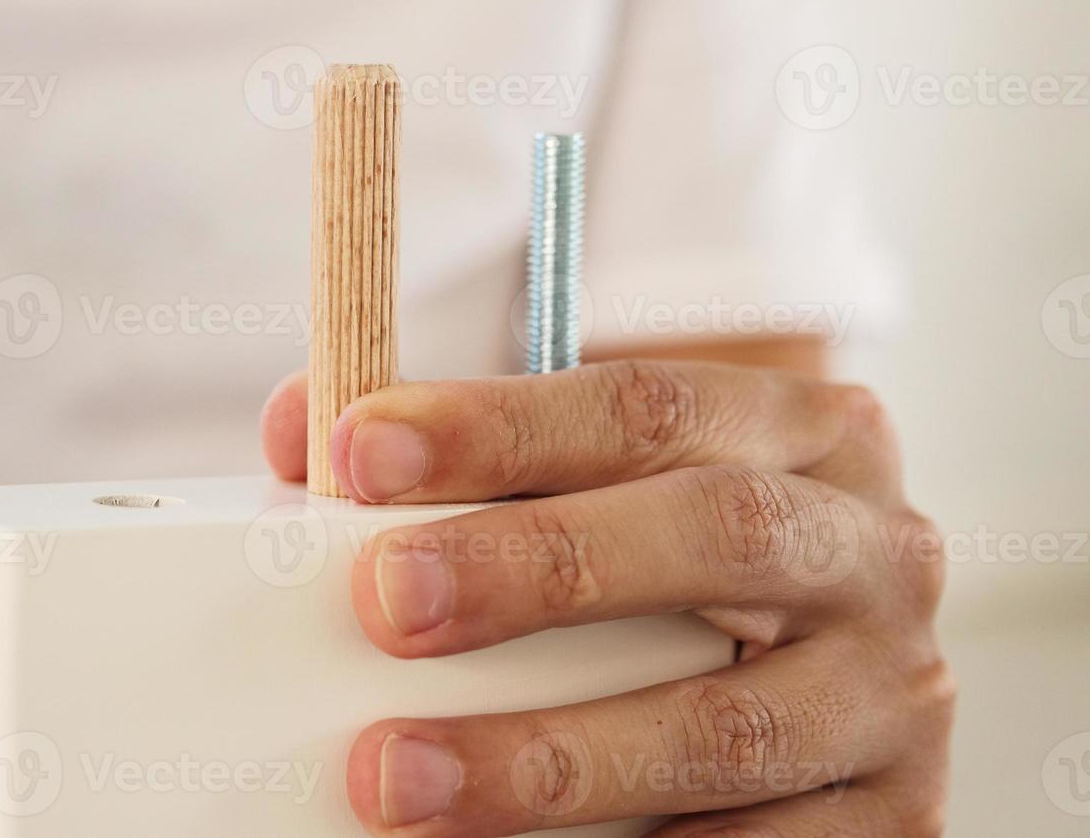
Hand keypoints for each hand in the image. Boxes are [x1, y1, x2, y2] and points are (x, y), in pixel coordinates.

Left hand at [261, 360, 953, 835]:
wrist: (830, 649)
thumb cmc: (677, 549)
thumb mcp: (601, 475)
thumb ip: (464, 451)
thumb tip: (302, 432)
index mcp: (804, 429)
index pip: (649, 403)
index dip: (499, 426)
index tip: (360, 450)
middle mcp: (869, 547)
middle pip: (714, 532)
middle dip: (540, 567)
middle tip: (388, 602)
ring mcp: (894, 690)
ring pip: (730, 725)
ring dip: (550, 757)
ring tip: (397, 774)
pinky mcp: (898, 819)